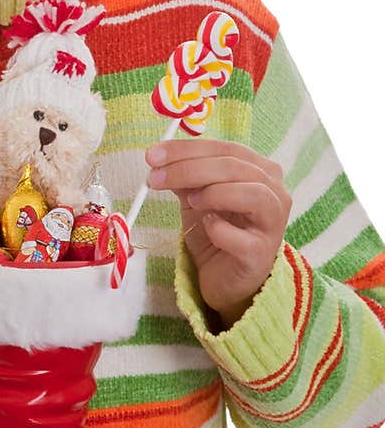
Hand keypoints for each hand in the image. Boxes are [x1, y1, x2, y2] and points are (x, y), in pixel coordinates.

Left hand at [145, 139, 291, 325]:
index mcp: (261, 171)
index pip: (226, 149)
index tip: (153, 156)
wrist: (224, 278)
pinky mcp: (261, 255)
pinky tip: (207, 227)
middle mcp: (275, 193)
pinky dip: (219, 229)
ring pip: (253, 194)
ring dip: (214, 193)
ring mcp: (273, 225)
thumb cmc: (216, 231)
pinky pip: (242, 239)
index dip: (187, 150)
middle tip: (156, 178)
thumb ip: (185, 176)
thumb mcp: (196, 196)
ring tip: (190, 201)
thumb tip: (159, 159)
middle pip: (235, 167)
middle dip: (189, 169)